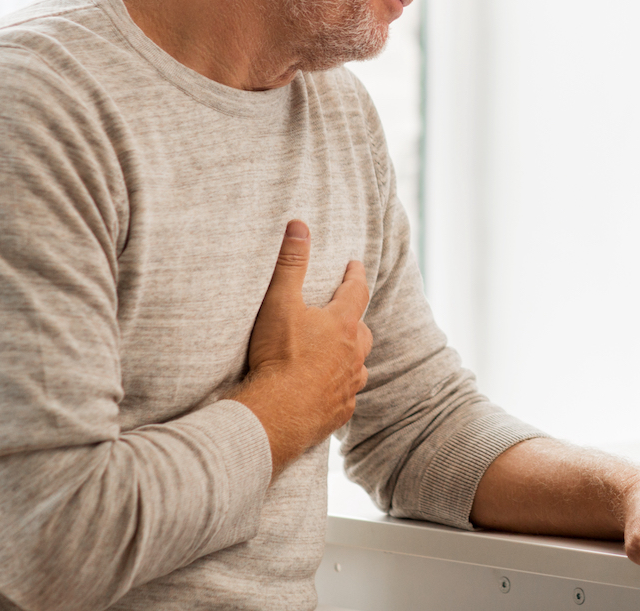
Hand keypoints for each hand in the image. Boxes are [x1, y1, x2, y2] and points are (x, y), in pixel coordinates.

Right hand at [228, 220, 373, 475]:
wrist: (277, 414)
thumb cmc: (278, 356)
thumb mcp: (280, 303)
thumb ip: (291, 263)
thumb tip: (299, 225)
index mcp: (343, 325)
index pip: (357, 292)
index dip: (355, 276)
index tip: (355, 266)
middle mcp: (353, 354)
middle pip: (362, 331)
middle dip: (355, 320)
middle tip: (346, 314)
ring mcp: (349, 385)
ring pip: (357, 365)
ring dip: (350, 357)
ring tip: (336, 354)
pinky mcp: (339, 412)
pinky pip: (345, 396)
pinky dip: (338, 389)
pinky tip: (326, 391)